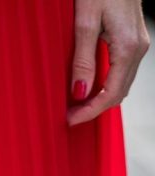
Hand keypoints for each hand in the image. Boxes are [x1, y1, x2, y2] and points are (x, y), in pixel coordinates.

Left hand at [67, 0, 149, 125]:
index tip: (69, 120)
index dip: (90, 111)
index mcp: (128, 48)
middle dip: (94, 109)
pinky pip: (122, 72)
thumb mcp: (85, 24)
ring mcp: (139, 45)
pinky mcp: (133, 41)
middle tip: (69, 117)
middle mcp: (138, 49)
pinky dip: (106, 85)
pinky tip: (88, 88)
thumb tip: (79, 93)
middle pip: (119, 93)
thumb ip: (83, 59)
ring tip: (75, 107)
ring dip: (100, 99)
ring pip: (122, 84)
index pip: (111, 94)